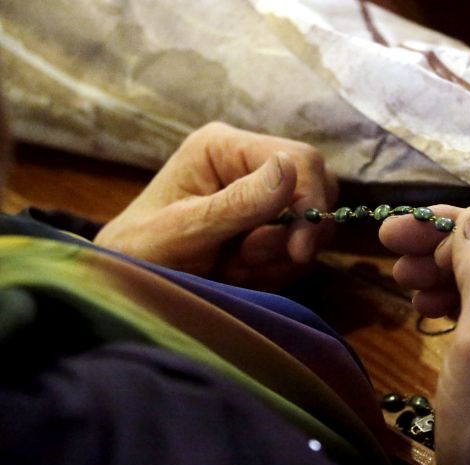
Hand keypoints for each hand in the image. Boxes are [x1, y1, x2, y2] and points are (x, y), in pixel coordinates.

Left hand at [94, 122, 336, 289]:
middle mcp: (249, 164)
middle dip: (289, 236)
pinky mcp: (268, 227)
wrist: (128, 287)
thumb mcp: (185, 230)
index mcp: (225, 147)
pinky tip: (236, 274)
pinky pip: (298, 251)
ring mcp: (262, 196)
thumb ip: (238, 202)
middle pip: (316, 190)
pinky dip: (274, 271)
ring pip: (312, 226)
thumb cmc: (142, 252)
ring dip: (277, 259)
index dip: (310, 203)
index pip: (301, 160)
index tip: (299, 251)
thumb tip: (290, 167)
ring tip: (229, 268)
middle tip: (245, 260)